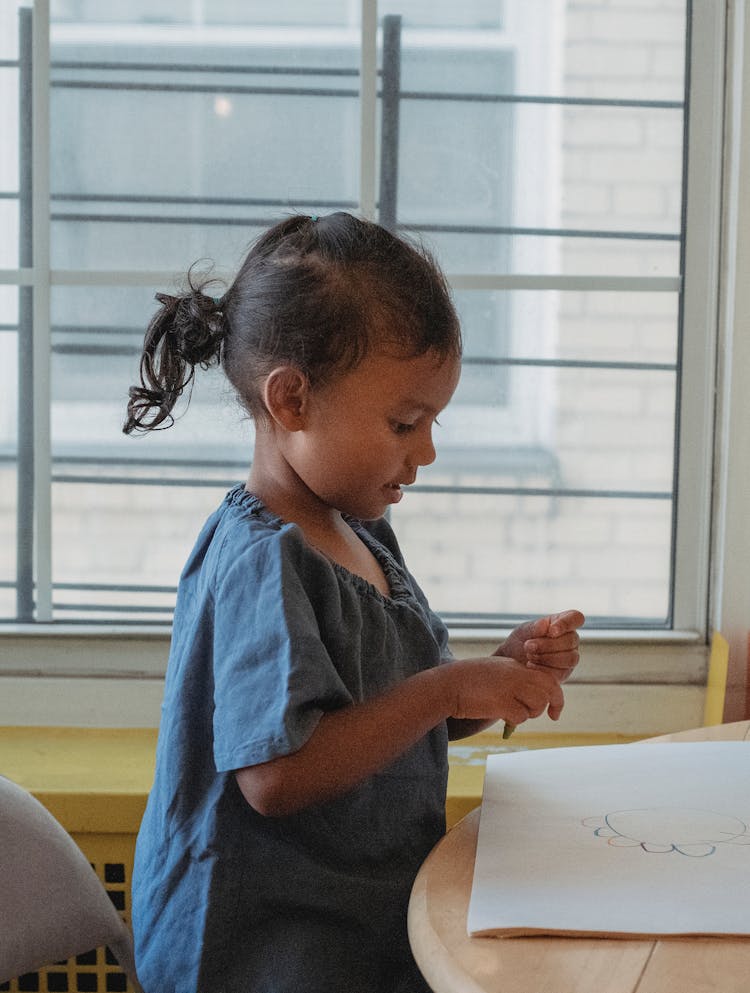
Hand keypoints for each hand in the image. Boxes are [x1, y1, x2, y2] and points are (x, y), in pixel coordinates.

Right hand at [447, 656, 564, 725]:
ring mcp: (510, 687)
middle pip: (549, 690)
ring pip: (537, 705)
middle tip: (550, 715)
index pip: (548, 679)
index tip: (554, 711)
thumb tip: (534, 696)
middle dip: (550, 706)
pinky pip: (521, 716)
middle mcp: (516, 674)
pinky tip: (501, 715)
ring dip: (529, 713)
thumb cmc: (469, 680)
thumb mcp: (497, 672)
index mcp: (516, 666)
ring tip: (512, 712)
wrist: (448, 684)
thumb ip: (516, 679)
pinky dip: (514, 720)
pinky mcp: (502, 702)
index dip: (557, 697)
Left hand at [495, 609, 583, 686]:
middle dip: (548, 644)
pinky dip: (544, 669)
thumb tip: (545, 625)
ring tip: (529, 656)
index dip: (567, 624)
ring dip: (547, 657)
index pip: (576, 618)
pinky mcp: (564, 672)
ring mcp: (570, 657)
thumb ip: (535, 627)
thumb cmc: (522, 640)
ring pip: (570, 658)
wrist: (512, 660)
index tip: (551, 631)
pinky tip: (531, 665)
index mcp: (563, 623)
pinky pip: (561, 672)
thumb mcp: (524, 630)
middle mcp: (570, 639)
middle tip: (528, 646)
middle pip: (571, 640)